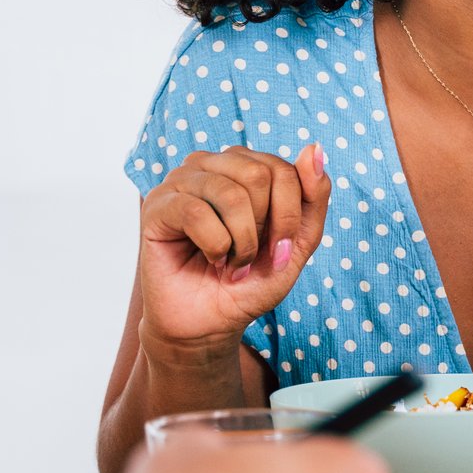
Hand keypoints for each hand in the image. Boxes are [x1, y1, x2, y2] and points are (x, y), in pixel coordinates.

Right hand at [136, 143, 330, 354]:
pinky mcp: (157, 205)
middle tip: (250, 257)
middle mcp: (213, 164)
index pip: (284, 169)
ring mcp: (182, 181)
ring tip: (232, 263)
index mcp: (246, 165)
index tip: (281, 251)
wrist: (209, 324)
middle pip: (259, 175)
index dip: (290, 218)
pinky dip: (215, 246)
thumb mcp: (298, 242)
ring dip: (241, 242)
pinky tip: (211, 259)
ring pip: (230, 194)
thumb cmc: (250, 282)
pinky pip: (195, 212)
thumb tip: (315, 148)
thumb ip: (313, 196)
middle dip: (264, 228)